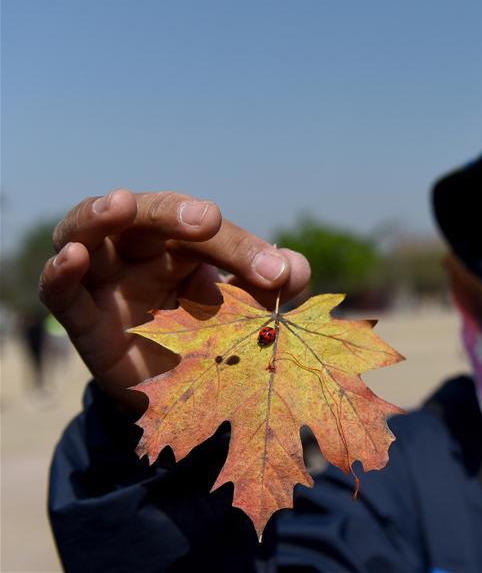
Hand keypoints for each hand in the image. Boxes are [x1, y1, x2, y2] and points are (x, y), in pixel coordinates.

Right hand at [39, 190, 310, 412]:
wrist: (180, 401)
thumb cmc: (214, 341)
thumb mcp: (249, 317)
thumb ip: (273, 291)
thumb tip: (297, 269)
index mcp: (186, 245)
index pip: (209, 234)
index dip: (243, 249)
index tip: (279, 273)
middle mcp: (142, 252)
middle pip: (150, 216)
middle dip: (175, 214)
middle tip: (207, 219)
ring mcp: (106, 281)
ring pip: (90, 231)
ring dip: (101, 215)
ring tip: (119, 205)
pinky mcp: (83, 319)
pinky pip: (60, 292)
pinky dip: (60, 273)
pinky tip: (73, 258)